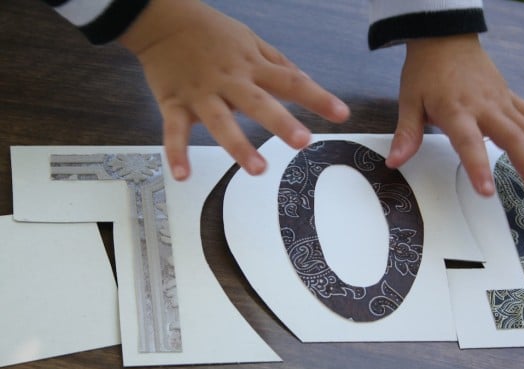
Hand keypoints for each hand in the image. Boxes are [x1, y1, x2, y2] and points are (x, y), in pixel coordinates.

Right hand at [119, 0, 348, 179]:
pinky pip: (175, 130)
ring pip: (220, 121)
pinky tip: (183, 175)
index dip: (317, 98)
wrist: (163, 19)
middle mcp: (230, 81)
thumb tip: (306, 82)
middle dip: (280, 122)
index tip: (341, 114)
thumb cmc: (211, 32)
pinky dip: (177, 152)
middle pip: (258, 102)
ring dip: (238, 145)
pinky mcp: (175, 104)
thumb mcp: (251, 41)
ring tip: (257, 168)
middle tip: (302, 141)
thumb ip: (278, 64)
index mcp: (252, 66)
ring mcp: (202, 94)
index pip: (290, 82)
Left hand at [386, 33, 523, 199]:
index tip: (487, 191)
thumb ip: (406, 134)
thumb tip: (395, 162)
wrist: (443, 39)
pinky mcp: (510, 98)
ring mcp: (502, 102)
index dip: (478, 166)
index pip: (468, 143)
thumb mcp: (409, 101)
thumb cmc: (425, 72)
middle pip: (513, 139)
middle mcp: (485, 107)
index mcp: (456, 110)